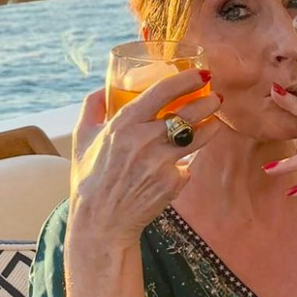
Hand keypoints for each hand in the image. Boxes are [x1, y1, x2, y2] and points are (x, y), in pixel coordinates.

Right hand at [69, 70, 222, 247]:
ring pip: (198, 137)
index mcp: (123, 124)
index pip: (161, 92)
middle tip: (215, 97)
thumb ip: (92, 108)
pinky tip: (181, 164)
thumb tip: (103, 88)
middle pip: (188, 113)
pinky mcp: (171, 183)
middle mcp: (144, 140)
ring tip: (213, 122)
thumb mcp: (82, 138)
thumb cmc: (89, 178)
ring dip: (210, 127)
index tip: (200, 74)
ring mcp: (160, 162)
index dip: (185, 80)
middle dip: (208, 102)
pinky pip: (187, 166)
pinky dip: (185, 164)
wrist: (100, 223)